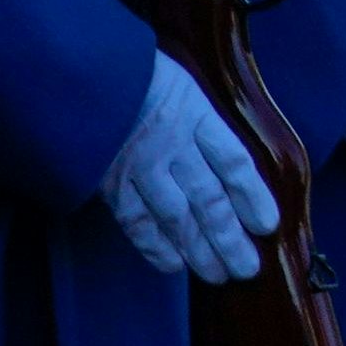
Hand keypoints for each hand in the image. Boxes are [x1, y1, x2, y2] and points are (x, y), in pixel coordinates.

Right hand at [104, 54, 278, 283]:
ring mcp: (138, 165)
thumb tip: (233, 164)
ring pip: (176, 216)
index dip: (253, 196)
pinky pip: (135, 219)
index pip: (234, 162)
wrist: (77, 71)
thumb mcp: (184, 84)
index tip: (268, 225)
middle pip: (209, 198)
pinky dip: (154, 245)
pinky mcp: (108, 180)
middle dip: (230, 237)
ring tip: (220, 274)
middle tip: (248, 268)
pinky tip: (173, 264)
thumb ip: (205, 122)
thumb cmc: (138, 75)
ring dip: (199, 249)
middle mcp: (171, 144)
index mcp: (196, 115)